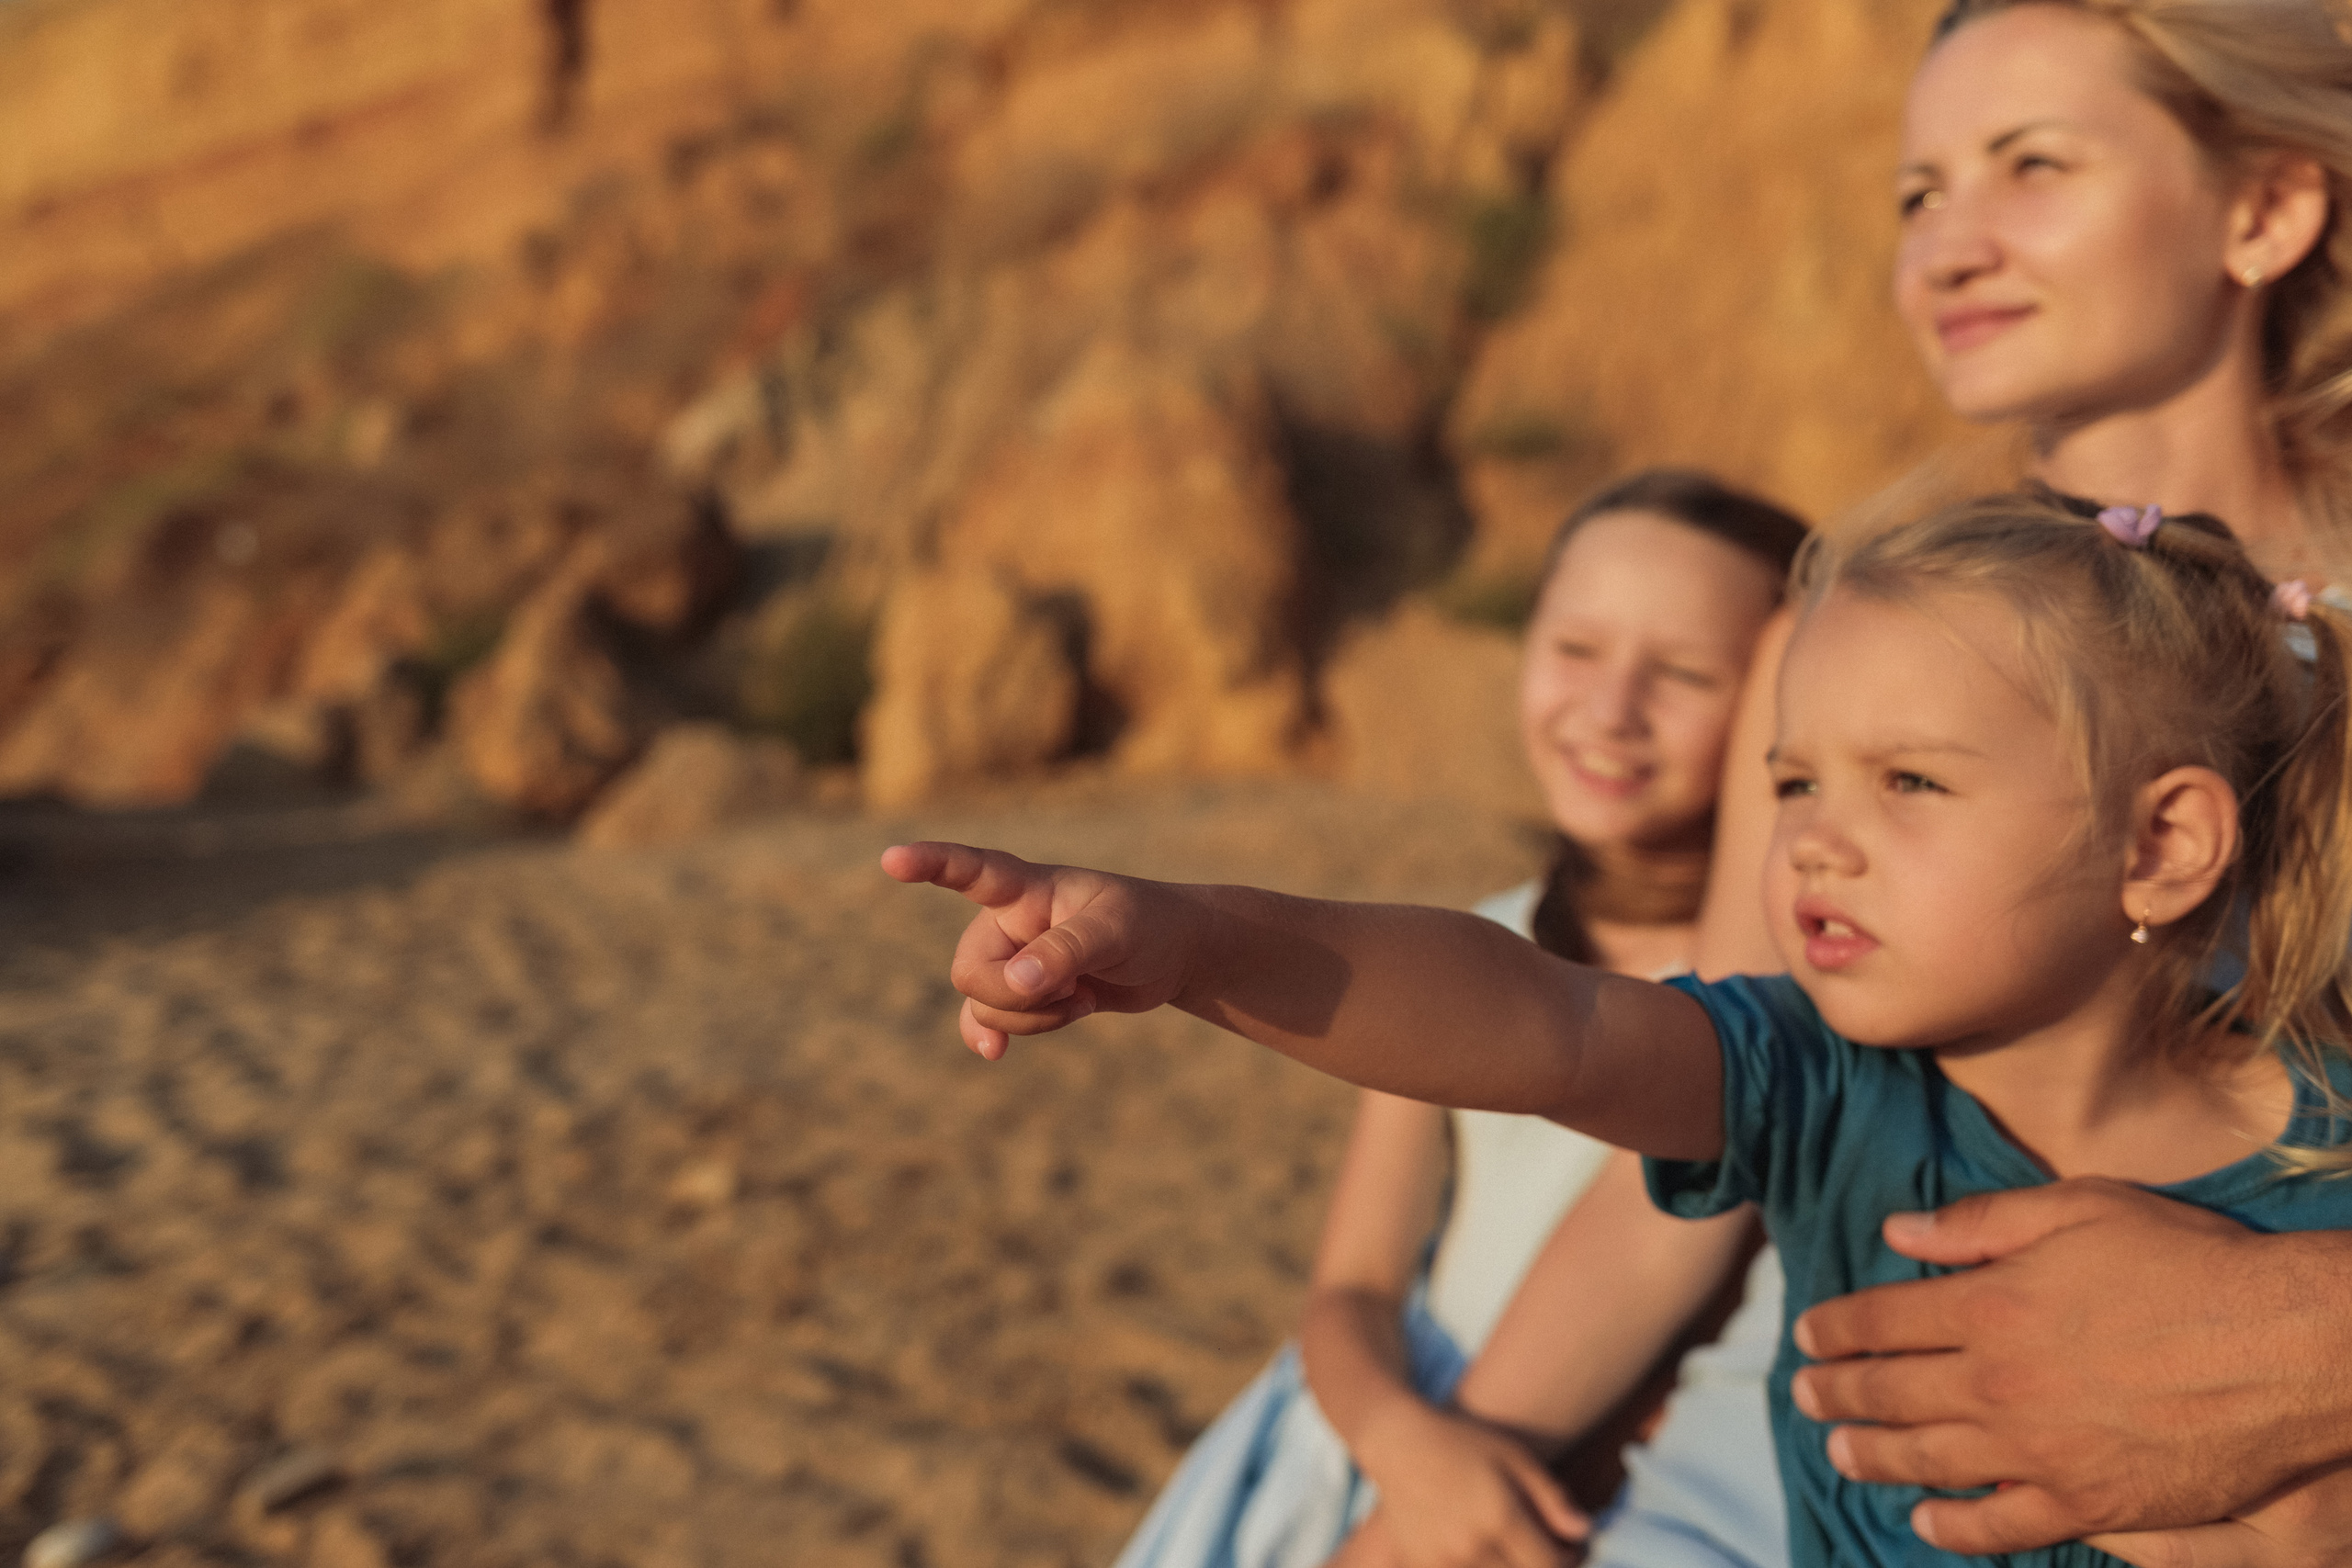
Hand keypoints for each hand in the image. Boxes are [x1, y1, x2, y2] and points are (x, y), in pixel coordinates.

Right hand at [880, 842, 1194, 1058]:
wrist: (1171, 955)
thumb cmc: (1147, 925)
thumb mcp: (1115, 931)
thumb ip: (1065, 951)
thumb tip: (1016, 983)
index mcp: (1027, 888)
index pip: (971, 870)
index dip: (931, 864)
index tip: (892, 860)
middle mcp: (1008, 921)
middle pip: (970, 970)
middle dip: (1015, 996)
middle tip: (1074, 989)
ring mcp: (1012, 958)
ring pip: (982, 1003)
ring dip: (1033, 1016)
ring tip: (1083, 997)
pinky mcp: (1023, 993)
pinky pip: (986, 1019)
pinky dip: (991, 1033)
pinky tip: (995, 1053)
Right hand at [1345, 1399, 1585, 1567]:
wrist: (1397, 1443)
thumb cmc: (1462, 1442)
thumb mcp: (1514, 1456)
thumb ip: (1551, 1497)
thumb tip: (1583, 1532)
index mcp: (1499, 1518)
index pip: (1549, 1566)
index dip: (1568, 1561)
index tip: (1569, 1549)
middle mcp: (1470, 1546)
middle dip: (1540, 1565)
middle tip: (1542, 1548)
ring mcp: (1442, 1562)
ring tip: (1508, 1545)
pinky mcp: (1420, 1567)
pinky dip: (1477, 1566)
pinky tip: (1479, 1550)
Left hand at [1788, 1178, 2351, 1554]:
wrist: (2289, 1346)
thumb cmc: (2190, 1262)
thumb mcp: (2081, 1208)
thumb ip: (1982, 1222)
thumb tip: (1899, 1231)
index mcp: (1988, 1304)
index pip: (1882, 1319)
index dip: (1836, 1327)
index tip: (1807, 1333)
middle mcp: (1997, 1382)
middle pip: (1890, 1391)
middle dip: (1836, 1392)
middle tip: (1804, 1394)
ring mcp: (2039, 1450)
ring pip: (1927, 1458)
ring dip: (1871, 1454)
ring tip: (1839, 1450)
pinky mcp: (2088, 1503)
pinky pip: (1999, 1523)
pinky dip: (1952, 1523)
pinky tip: (1924, 1517)